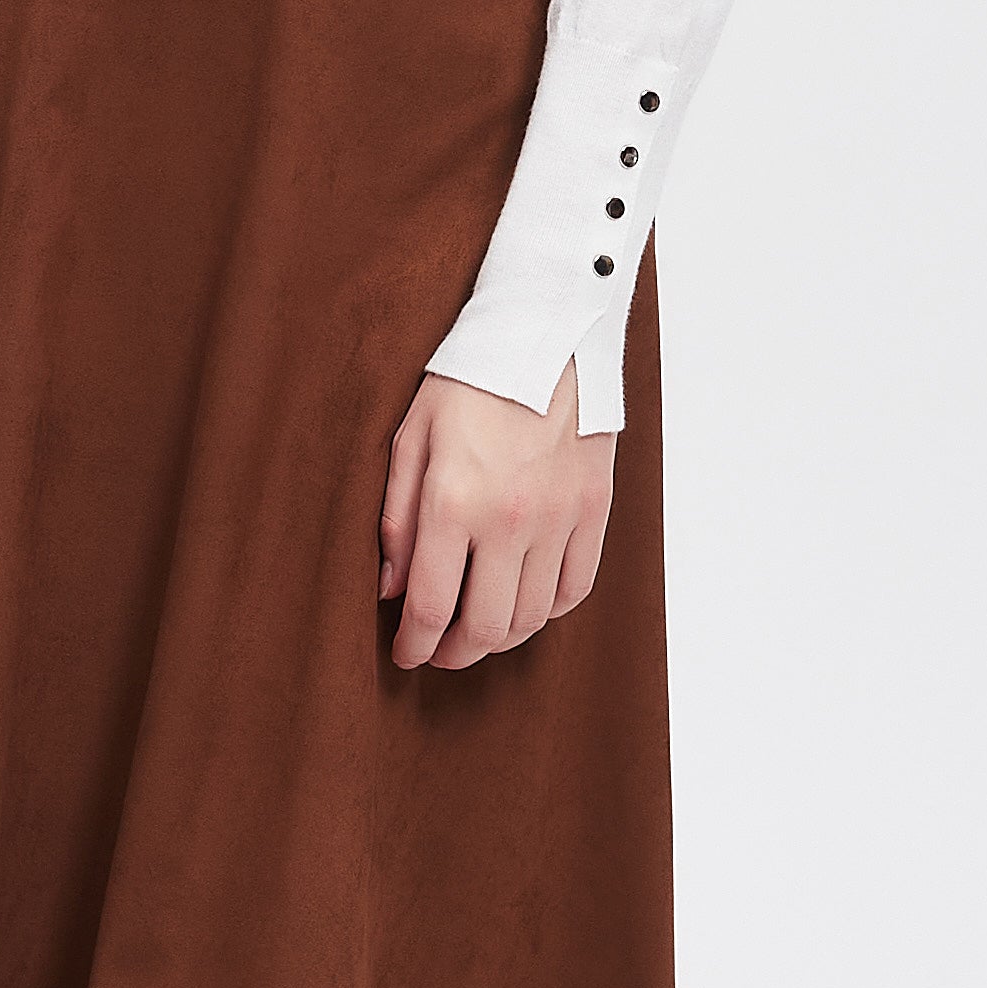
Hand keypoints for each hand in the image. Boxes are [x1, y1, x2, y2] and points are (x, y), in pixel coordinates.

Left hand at [379, 362, 615, 671]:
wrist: (545, 332)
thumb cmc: (469, 380)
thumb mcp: (412, 439)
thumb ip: (397, 520)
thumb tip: (392, 591)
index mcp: (453, 501)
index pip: (432, 606)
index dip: (415, 645)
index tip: (405, 655)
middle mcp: (510, 519)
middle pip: (486, 626)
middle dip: (455, 653)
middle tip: (438, 651)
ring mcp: (560, 518)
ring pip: (533, 616)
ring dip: (502, 638)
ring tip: (479, 631)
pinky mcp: (594, 510)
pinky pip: (575, 587)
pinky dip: (548, 610)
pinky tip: (526, 603)